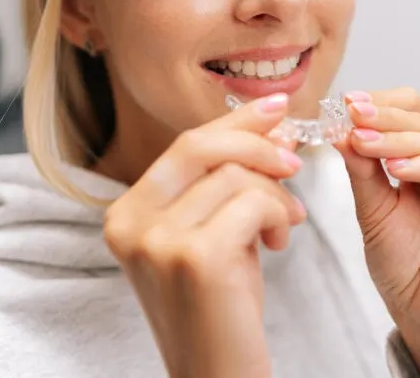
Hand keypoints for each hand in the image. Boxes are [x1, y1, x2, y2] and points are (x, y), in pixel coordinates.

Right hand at [104, 93, 305, 377]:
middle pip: (201, 146)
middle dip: (257, 144)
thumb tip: (270, 127)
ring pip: (235, 176)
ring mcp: (157, 240)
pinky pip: (254, 203)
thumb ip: (225, 183)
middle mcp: (130, 223)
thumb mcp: (210, 235)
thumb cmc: (219, 311)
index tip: (274, 109)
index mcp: (125, 215)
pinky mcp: (194, 256)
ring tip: (284, 225)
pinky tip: (278, 243)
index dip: (234, 122)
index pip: (182, 146)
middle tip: (295, 160)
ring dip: (276, 195)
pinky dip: (278, 215)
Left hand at [336, 88, 419, 377]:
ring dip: (401, 140)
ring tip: (366, 144)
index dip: (381, 105)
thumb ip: (362, 169)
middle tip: (351, 118)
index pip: (411, 112)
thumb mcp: (373, 210)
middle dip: (384, 120)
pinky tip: (400, 168)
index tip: (346, 105)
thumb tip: (342, 128)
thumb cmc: (405, 267)